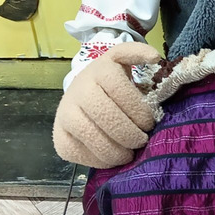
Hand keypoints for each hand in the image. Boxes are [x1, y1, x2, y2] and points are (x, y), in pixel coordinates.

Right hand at [53, 42, 160, 167]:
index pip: (122, 93)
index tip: (149, 123)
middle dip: (131, 135)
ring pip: (94, 138)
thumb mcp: (121, 59)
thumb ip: (138, 53)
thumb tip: (156, 57)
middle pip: (109, 118)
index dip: (140, 112)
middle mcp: (79, 91)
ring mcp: (65, 114)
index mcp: (100, 71)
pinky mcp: (59, 136)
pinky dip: (100, 161)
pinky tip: (112, 156)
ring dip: (117, 152)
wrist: (78, 90)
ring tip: (129, 153)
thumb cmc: (108, 79)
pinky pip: (80, 154)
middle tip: (141, 141)